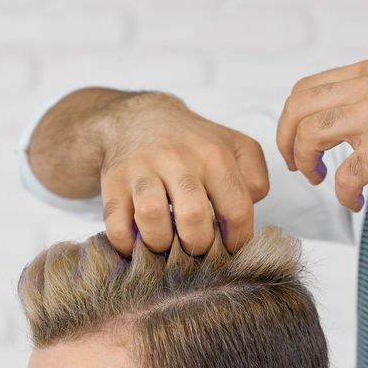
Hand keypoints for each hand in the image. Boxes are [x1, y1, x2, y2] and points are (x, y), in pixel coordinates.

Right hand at [98, 93, 268, 256]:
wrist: (138, 119)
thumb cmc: (193, 144)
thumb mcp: (235, 146)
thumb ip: (254, 178)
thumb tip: (247, 213)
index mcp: (214, 155)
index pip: (236, 211)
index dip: (236, 241)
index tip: (227, 248)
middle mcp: (178, 160)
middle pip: (193, 218)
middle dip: (198, 246)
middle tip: (195, 248)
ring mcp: (141, 171)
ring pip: (152, 218)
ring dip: (161, 244)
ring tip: (165, 244)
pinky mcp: (113, 183)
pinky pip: (116, 226)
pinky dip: (127, 245)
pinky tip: (138, 243)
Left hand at [275, 59, 367, 210]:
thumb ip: (356, 100)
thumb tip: (315, 119)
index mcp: (366, 74)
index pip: (304, 90)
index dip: (288, 121)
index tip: (292, 143)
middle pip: (298, 110)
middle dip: (287, 142)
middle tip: (296, 165)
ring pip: (311, 136)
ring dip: (307, 164)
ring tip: (320, 179)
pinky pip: (343, 176)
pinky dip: (342, 194)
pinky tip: (354, 200)